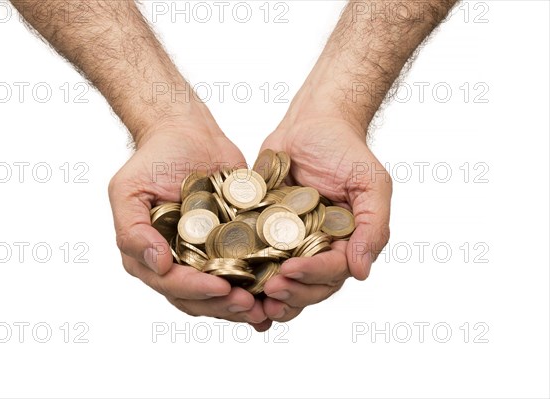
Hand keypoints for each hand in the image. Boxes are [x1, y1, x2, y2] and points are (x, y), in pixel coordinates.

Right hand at [108, 119, 270, 329]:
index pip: (171, 284)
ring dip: (243, 304)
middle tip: (249, 304)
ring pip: (223, 293)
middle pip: (199, 298)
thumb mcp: (128, 190)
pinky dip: (260, 285)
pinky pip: (246, 270)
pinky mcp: (233, 244)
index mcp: (150, 256)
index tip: (220, 287)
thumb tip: (157, 265)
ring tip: (266, 307)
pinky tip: (277, 291)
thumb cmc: (154, 160)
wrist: (187, 133)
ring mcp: (205, 256)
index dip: (195, 289)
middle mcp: (177, 262)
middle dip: (224, 305)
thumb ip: (132, 231)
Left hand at [258, 117, 391, 321]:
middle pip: (306, 286)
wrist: (311, 122)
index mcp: (345, 244)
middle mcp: (318, 249)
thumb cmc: (346, 150)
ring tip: (251, 297)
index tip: (290, 271)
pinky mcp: (263, 230)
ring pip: (281, 280)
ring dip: (268, 294)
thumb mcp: (371, 185)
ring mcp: (289, 242)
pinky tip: (231, 279)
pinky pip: (254, 255)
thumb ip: (373, 228)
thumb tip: (361, 272)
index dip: (312, 276)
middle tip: (269, 290)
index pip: (332, 272)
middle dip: (289, 293)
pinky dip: (246, 272)